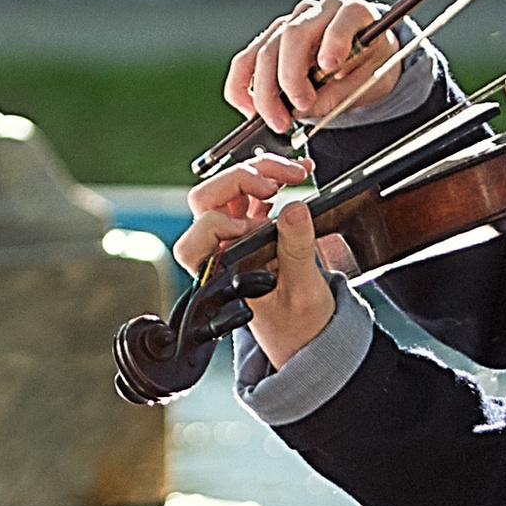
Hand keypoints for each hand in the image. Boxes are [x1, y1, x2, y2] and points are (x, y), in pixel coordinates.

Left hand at [176, 152, 347, 371]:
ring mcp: (235, 235)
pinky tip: (300, 172)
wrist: (308, 334)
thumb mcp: (302, 293)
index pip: (197, 236)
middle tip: (276, 183)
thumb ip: (296, 251)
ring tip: (296, 172)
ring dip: (262, 171)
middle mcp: (219, 250)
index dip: (222, 223)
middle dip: (242, 179)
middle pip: (208, 198)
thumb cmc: (295, 325)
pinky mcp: (255, 226)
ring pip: (231, 187)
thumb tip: (294, 209)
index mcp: (217, 273)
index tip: (257, 226)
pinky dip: (276, 176)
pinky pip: (256, 191)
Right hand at [223, 0, 400, 144]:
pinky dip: (241, 87)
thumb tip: (301, 109)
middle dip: (290, 77)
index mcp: (354, 13)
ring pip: (265, 50)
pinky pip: (246, 60)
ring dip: (264, 91)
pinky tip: (249, 110)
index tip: (329, 66)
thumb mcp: (372, 83)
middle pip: (293, 35)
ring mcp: (290, 24)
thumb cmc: (370, 67)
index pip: (344, 17)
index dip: (335, 39)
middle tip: (297, 110)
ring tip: (277, 121)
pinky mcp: (269, 41)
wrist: (362, 62)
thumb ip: (341, 94)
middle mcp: (319, 12)